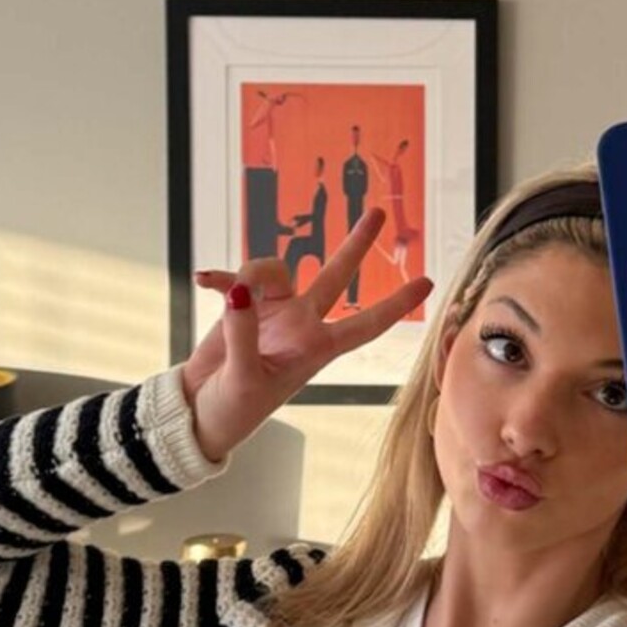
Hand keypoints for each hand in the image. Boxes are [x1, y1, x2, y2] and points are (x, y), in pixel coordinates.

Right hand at [182, 207, 431, 461]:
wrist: (199, 413)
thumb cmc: (233, 410)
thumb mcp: (243, 380)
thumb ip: (243, 334)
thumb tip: (240, 292)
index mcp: (314, 349)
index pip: (364, 325)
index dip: (395, 304)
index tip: (427, 282)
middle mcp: (300, 325)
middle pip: (334, 276)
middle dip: (355, 244)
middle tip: (378, 213)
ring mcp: (273, 314)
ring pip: (276, 269)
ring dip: (252, 274)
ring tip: (228, 297)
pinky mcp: (242, 307)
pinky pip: (235, 279)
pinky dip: (220, 278)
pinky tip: (203, 279)